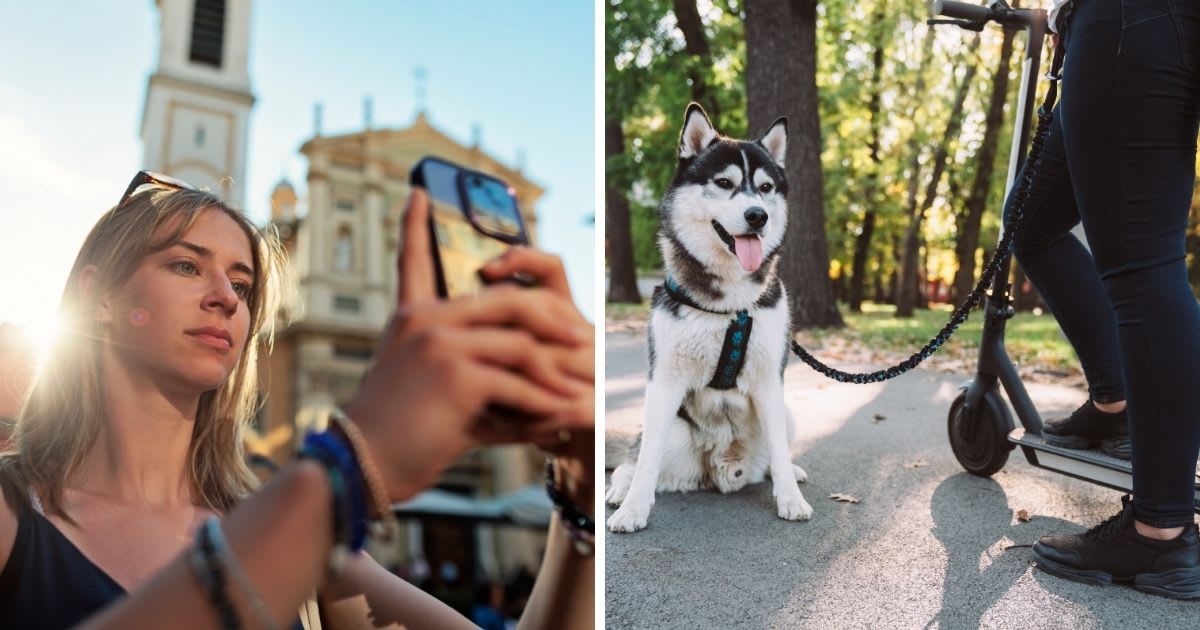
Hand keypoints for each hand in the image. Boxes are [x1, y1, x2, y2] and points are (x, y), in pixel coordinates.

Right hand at [345, 190, 590, 501]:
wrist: (363, 468)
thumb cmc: (397, 436)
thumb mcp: (430, 390)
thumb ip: (474, 372)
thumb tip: (530, 382)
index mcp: (412, 319)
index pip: (412, 261)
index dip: (414, 226)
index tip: (417, 192)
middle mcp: (424, 321)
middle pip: (510, 300)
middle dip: (554, 322)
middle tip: (581, 339)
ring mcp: (439, 343)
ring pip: (522, 342)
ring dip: (556, 373)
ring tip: (579, 392)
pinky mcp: (455, 374)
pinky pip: (519, 381)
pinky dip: (543, 402)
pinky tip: (559, 418)